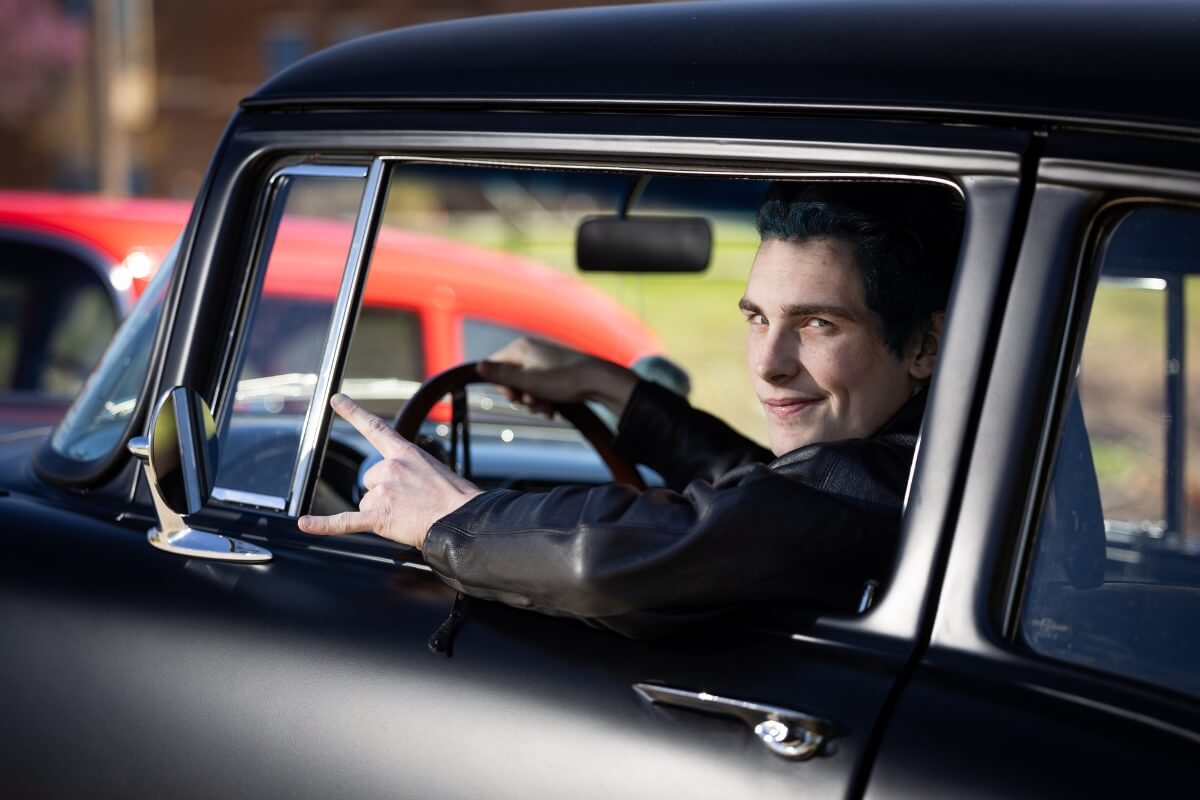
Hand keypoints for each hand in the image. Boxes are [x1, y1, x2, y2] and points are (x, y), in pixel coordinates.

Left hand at [298, 394, 482, 548]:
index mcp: (405, 453)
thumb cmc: (456, 499)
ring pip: (367, 503)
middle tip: (410, 502)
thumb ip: (412, 473)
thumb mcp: (435, 471)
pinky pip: (345, 521)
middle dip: (385, 493)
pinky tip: (305, 524)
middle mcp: (390, 467)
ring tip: (408, 515)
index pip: (375, 428)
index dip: (353, 412)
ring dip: (383, 511)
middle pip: (370, 480)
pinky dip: (323, 525)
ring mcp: (383, 491)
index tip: (337, 400)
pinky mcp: (379, 516)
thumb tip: (403, 490)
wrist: (462, 519)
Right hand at [478, 337, 637, 417]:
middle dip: (520, 397)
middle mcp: (530, 351)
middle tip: (532, 402)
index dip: (500, 385)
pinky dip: (544, 400)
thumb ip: (501, 374)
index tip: (513, 396)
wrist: (599, 380)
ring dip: (534, 402)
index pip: (494, 366)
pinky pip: (541, 388)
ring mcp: (544, 361)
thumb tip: (477, 367)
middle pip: (511, 379)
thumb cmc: (562, 379)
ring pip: (527, 387)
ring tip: (547, 409)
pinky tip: (553, 410)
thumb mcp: (527, 381)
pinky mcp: (556, 372)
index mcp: (520, 348)